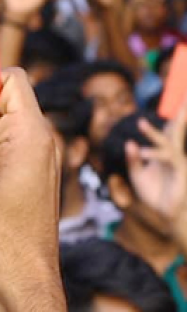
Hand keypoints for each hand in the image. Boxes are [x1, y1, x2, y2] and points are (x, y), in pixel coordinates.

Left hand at [125, 103, 186, 224]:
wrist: (165, 214)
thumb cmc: (153, 193)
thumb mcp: (138, 174)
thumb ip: (133, 159)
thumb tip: (130, 143)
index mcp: (165, 152)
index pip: (169, 130)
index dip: (174, 115)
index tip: (180, 97)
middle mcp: (173, 154)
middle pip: (176, 130)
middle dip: (182, 114)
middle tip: (184, 96)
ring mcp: (178, 162)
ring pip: (167, 142)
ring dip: (152, 132)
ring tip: (139, 122)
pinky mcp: (179, 171)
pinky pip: (167, 158)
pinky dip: (154, 154)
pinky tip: (141, 152)